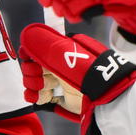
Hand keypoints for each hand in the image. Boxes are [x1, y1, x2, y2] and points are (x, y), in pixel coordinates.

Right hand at [17, 24, 135, 134]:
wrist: (108, 98)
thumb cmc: (89, 73)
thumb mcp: (67, 54)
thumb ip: (45, 45)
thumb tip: (27, 34)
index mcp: (63, 52)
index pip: (39, 50)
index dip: (29, 55)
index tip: (27, 59)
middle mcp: (62, 66)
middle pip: (35, 66)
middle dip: (30, 71)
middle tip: (36, 76)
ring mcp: (62, 84)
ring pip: (37, 82)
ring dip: (31, 85)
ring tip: (37, 90)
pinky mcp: (64, 100)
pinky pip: (43, 97)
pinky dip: (36, 97)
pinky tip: (36, 98)